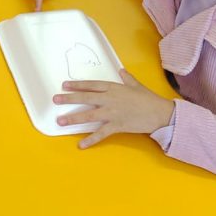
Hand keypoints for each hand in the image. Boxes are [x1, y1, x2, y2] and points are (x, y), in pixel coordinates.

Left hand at [54, 69, 174, 148]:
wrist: (160, 114)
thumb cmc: (148, 99)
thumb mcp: (136, 85)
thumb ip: (127, 78)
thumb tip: (121, 70)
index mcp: (114, 88)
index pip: (91, 85)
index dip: (77, 85)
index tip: (65, 85)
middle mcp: (110, 99)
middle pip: (86, 98)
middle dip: (69, 99)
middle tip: (55, 99)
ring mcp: (112, 113)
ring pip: (89, 115)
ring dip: (73, 118)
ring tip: (60, 121)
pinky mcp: (117, 126)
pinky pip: (101, 133)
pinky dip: (90, 140)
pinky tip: (80, 145)